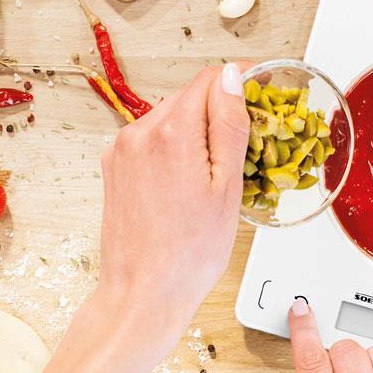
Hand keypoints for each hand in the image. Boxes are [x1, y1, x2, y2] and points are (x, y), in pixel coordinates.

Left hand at [91, 62, 249, 363]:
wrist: (142, 294)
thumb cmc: (188, 254)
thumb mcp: (227, 187)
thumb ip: (229, 124)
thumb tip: (232, 78)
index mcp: (171, 133)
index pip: (209, 79)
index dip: (239, 80)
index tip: (259, 90)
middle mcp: (138, 133)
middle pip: (188, 97)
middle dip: (218, 109)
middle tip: (246, 139)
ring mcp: (121, 150)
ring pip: (169, 118)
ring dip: (196, 130)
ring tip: (217, 169)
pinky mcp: (114, 168)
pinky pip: (151, 141)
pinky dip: (174, 148)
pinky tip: (190, 181)